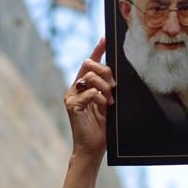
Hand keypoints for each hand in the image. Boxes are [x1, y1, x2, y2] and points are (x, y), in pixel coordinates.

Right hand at [65, 38, 114, 159]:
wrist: (93, 149)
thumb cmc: (102, 129)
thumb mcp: (108, 104)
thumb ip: (109, 89)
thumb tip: (117, 75)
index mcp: (84, 86)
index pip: (91, 63)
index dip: (98, 49)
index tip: (106, 38)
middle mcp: (75, 88)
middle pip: (89, 64)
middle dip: (105, 71)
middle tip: (114, 86)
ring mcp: (71, 96)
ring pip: (89, 77)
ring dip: (104, 87)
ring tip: (110, 102)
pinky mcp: (71, 105)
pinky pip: (89, 92)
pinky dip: (99, 98)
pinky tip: (104, 107)